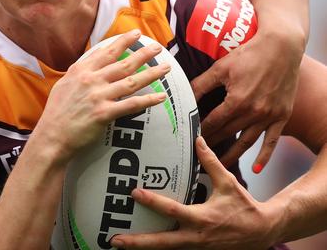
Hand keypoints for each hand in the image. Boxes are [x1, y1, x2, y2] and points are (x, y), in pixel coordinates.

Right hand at [35, 29, 168, 164]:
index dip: (123, 42)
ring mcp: (98, 96)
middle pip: (123, 64)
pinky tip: (161, 96)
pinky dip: (148, 100)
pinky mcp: (104, 113)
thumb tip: (96, 57)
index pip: (107, 52)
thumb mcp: (65, 83)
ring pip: (131, 81)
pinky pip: (131, 105)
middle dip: (143, 53)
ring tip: (165, 67)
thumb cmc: (57, 111)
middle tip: (158, 47)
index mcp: (81, 71)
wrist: (51, 135)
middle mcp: (91, 80)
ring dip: (151, 74)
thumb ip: (81, 70)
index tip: (136, 34)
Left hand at [111, 136, 279, 248]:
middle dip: (137, 243)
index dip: (153, 202)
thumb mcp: (228, 183)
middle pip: (162, 243)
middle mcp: (196, 237)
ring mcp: (197, 249)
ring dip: (143, 249)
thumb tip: (197, 139)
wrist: (263, 233)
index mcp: (202, 218)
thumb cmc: (245, 206)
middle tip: (114, 240)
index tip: (133, 193)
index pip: (172, 210)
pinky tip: (141, 246)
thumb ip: (211, 162)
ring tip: (119, 244)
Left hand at [191, 27, 301, 169]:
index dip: (200, 131)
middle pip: (228, 133)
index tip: (189, 139)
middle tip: (198, 154)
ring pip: (248, 142)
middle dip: (212, 144)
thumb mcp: (221, 68)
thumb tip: (184, 96)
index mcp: (237, 101)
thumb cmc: (249, 54)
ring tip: (220, 165)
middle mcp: (254, 113)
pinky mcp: (282, 116)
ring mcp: (270, 116)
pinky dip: (264, 156)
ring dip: (233, 155)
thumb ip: (201, 85)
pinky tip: (255, 169)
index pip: (213, 122)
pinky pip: (272, 141)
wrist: (281, 47)